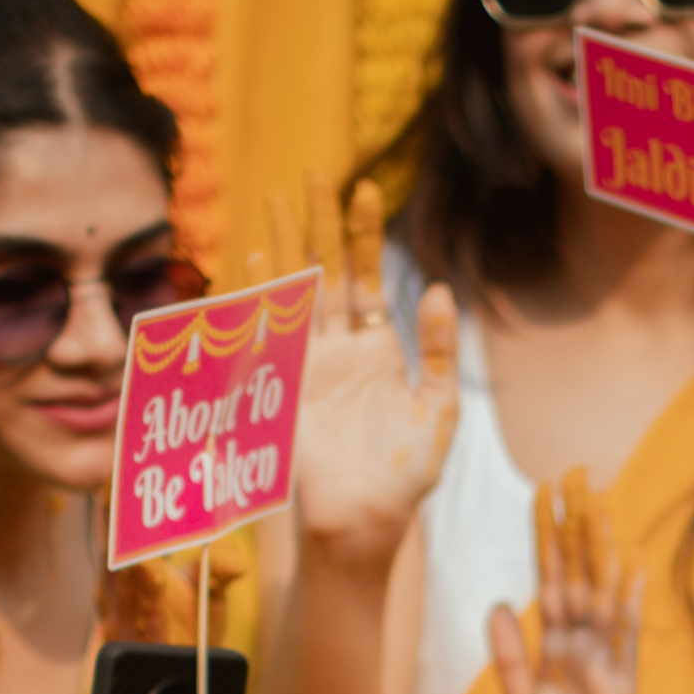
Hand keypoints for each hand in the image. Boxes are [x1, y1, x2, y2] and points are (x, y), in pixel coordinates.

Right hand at [287, 181, 462, 555]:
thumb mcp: (437, 410)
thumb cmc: (404, 475)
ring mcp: (305, 365)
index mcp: (376, 351)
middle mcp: (337, 350)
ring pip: (294, 291)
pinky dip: (262, 297)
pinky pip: (269, 332)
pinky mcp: (282, 387)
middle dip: (318, 222)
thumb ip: (437, 352)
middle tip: (312, 172)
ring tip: (276, 198)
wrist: (363, 521)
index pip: (367, 279)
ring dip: (285, 244)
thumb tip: (438, 290)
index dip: (364, 235)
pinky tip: (256, 262)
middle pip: (326, 272)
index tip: (364, 188)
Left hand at [481, 470, 649, 693]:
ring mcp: (602, 665)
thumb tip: (498, 604)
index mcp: (551, 657)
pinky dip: (628, 600)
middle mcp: (579, 652)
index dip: (545, 543)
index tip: (544, 497)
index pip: (548, 586)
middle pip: (576, 578)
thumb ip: (512, 661)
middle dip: (574, 530)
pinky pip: (623, 637)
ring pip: (598, 595)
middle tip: (575, 476)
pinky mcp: (619, 688)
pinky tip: (632, 564)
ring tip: (598, 504)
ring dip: (598, 550)